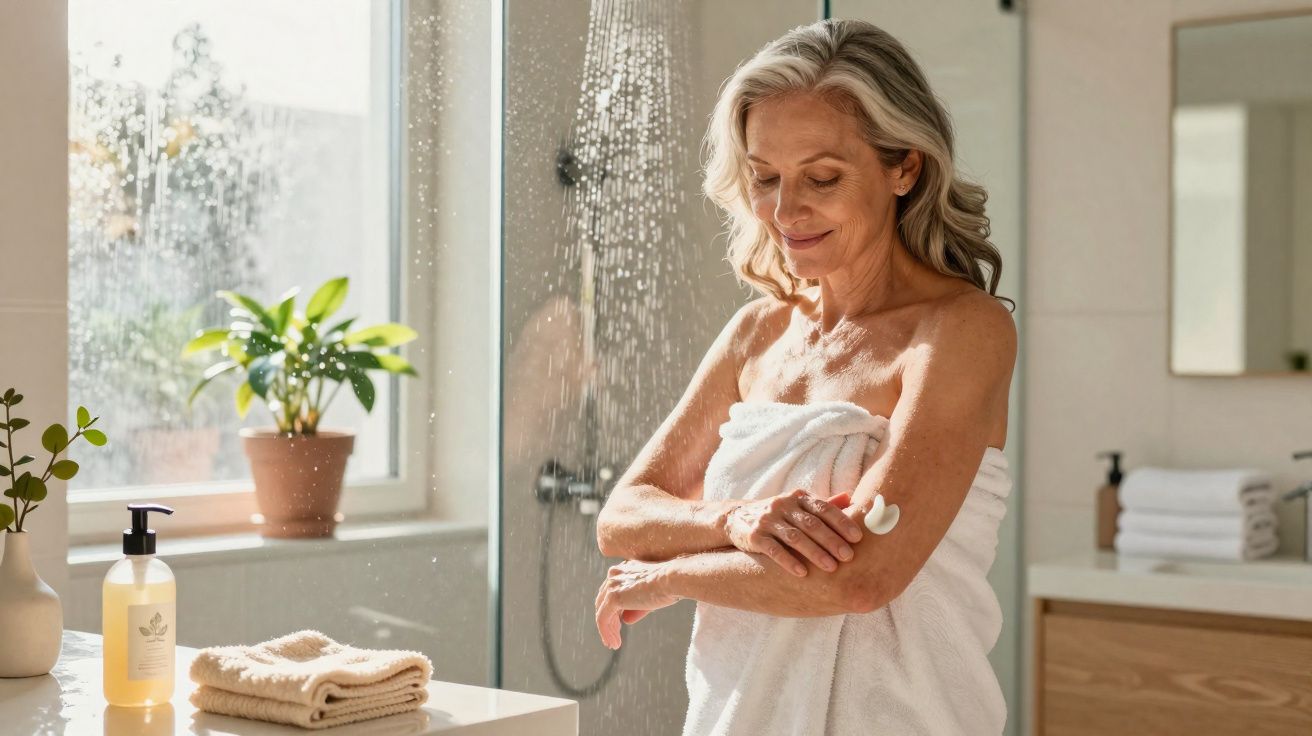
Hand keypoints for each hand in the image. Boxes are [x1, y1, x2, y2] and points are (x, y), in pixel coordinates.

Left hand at [594, 560, 680, 649]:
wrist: (674, 579)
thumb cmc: (670, 586)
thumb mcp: (650, 598)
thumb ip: (636, 608)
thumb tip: (625, 620)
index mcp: (624, 570)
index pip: (611, 592)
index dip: (613, 610)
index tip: (617, 625)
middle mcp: (615, 574)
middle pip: (603, 602)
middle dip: (608, 621)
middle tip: (613, 637)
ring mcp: (612, 585)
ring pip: (602, 612)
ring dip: (607, 630)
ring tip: (614, 644)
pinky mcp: (613, 597)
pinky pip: (603, 619)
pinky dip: (607, 633)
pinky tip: (614, 643)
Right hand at [723, 490, 862, 576]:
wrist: (736, 518)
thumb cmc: (778, 515)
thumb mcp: (798, 506)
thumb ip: (823, 505)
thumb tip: (853, 499)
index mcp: (798, 497)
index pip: (824, 508)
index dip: (842, 522)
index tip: (858, 538)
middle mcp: (783, 505)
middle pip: (811, 524)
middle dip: (831, 540)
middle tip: (848, 556)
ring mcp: (767, 520)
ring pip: (794, 537)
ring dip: (814, 552)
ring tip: (831, 567)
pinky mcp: (753, 536)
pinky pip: (773, 549)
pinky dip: (788, 561)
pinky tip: (801, 573)